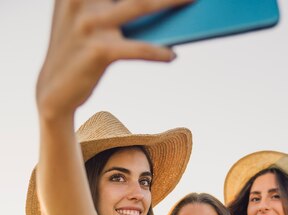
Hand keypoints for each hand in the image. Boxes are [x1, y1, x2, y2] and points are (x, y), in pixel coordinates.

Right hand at [37, 0, 192, 116]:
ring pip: (141, 5)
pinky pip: (138, 49)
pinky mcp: (99, 51)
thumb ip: (110, 7)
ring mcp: (90, 24)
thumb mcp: (85, 21)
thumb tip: (156, 6)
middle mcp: (81, 0)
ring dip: (172, 2)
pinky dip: (158, 52)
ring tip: (193, 2)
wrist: (54, 92)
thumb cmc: (77, 52)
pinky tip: (172, 55)